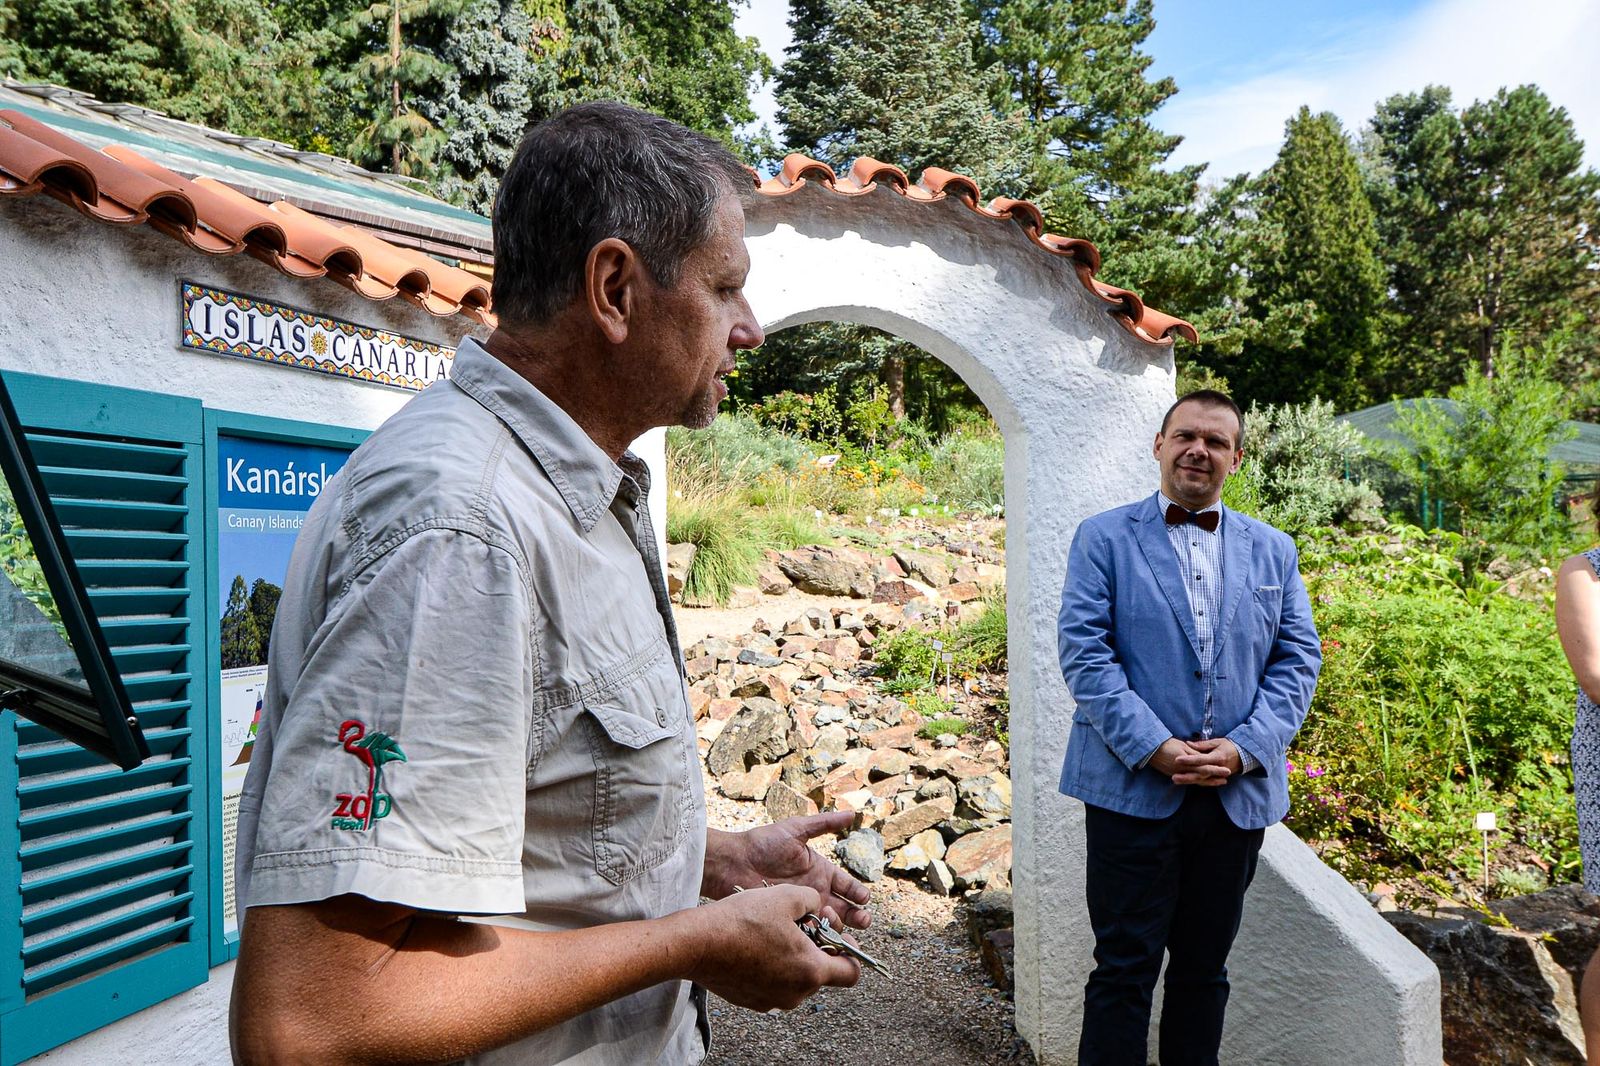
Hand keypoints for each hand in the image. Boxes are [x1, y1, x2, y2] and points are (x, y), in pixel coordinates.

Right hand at [682, 884, 860, 1011]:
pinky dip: (772, 965)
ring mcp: (772, 1000)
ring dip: (792, 955)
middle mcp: (795, 993)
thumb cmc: (742, 920)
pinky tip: (755, 943)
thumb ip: (813, 900)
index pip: (850, 973)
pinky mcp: (752, 1000)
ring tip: (774, 930)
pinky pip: (773, 983)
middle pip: (821, 972)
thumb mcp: (787, 896)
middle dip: (816, 946)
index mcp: (811, 971)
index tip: (836, 934)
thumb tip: (816, 906)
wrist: (697, 943)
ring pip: (795, 977)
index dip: (849, 952)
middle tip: (800, 922)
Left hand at [703, 812, 871, 929]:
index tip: (865, 898)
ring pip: (830, 922)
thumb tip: (852, 814)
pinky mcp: (788, 920)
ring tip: (840, 923)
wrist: (734, 863)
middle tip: (863, 920)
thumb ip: (824, 824)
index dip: (858, 893)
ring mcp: (802, 907)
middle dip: (856, 915)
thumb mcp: (796, 829)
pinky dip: (820, 933)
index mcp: (820, 871)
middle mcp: (814, 891)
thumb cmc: (763, 843)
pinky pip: (809, 930)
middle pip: (844, 907)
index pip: (847, 885)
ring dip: (840, 924)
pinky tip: (824, 935)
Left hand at [1172, 737, 1240, 785]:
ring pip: (1201, 780)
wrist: (1243, 756)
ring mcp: (1217, 775)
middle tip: (1173, 777)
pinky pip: (1205, 781)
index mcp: (1217, 757)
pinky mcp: (1216, 777)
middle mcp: (1217, 768)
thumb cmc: (1229, 746)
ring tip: (1175, 780)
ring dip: (1188, 781)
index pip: (1201, 759)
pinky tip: (1184, 782)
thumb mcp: (1217, 742)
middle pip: (1200, 774)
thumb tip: (1188, 743)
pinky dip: (1195, 782)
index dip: (1189, 760)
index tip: (1177, 759)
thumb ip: (1203, 744)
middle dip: (1186, 776)